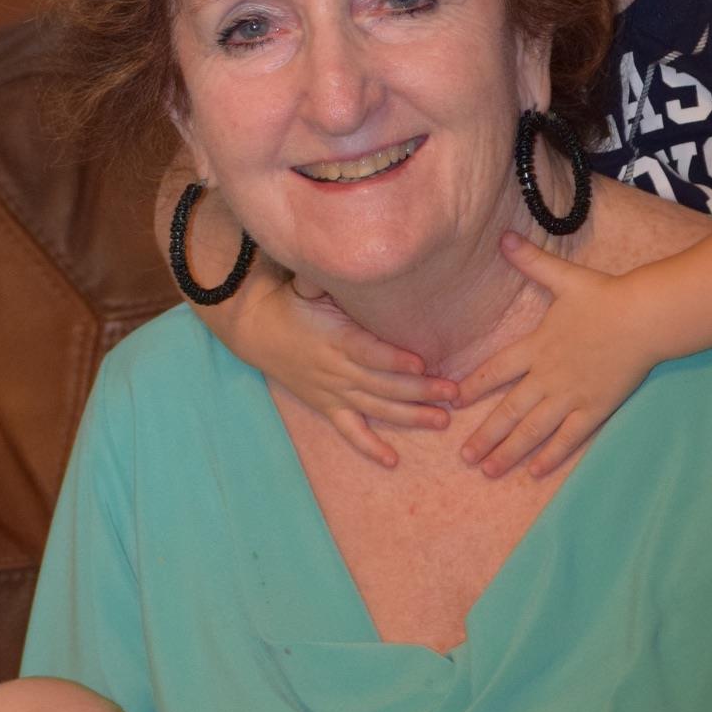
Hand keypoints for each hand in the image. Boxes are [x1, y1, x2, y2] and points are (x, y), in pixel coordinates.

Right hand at [242, 276, 457, 467]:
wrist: (258, 329)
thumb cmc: (294, 301)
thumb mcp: (310, 284)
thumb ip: (332, 276)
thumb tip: (352, 250)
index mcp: (336, 338)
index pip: (369, 352)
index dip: (394, 360)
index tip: (421, 363)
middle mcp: (337, 369)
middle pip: (382, 385)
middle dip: (420, 390)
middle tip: (453, 393)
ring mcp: (333, 391)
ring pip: (376, 409)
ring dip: (409, 416)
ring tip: (442, 420)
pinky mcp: (328, 406)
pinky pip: (350, 431)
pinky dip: (370, 447)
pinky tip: (392, 460)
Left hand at [457, 234, 654, 477]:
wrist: (645, 317)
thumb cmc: (606, 296)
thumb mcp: (564, 277)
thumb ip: (531, 261)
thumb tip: (504, 237)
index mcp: (537, 346)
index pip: (495, 371)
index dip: (472, 387)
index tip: (451, 402)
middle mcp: (548, 376)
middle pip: (509, 411)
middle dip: (485, 435)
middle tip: (465, 457)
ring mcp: (571, 395)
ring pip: (534, 430)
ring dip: (509, 451)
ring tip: (489, 471)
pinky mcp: (596, 407)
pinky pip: (569, 437)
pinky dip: (551, 455)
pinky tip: (535, 472)